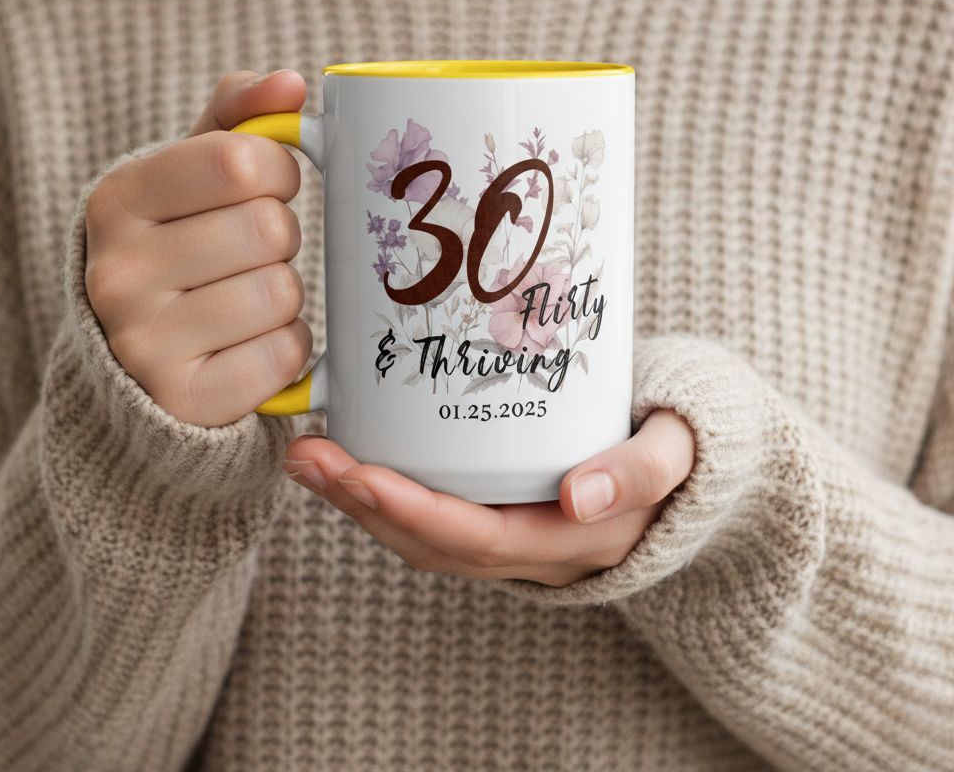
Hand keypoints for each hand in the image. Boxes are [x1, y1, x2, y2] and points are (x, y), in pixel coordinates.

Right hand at [85, 69, 312, 426]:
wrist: (136, 357)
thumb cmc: (180, 243)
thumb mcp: (189, 172)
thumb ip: (237, 118)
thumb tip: (291, 84)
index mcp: (117, 200)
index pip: (238, 160)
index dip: (277, 170)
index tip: (266, 186)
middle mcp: (117, 273)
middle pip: (267, 228)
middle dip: (280, 235)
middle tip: (253, 249)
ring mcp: (145, 345)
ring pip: (282, 292)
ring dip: (285, 293)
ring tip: (247, 296)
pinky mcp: (186, 400)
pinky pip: (286, 354)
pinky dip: (286, 346)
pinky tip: (251, 342)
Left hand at [283, 409, 694, 586]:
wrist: (689, 462)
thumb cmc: (679, 445)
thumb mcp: (675, 450)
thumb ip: (641, 471)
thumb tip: (579, 497)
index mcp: (573, 542)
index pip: (477, 540)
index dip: (412, 512)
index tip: (357, 472)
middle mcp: (534, 552)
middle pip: (432, 543)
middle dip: (363, 504)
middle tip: (308, 453)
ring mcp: (514, 538)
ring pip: (423, 537)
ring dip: (360, 501)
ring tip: (310, 456)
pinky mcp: (500, 514)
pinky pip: (433, 519)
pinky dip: (385, 495)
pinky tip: (350, 458)